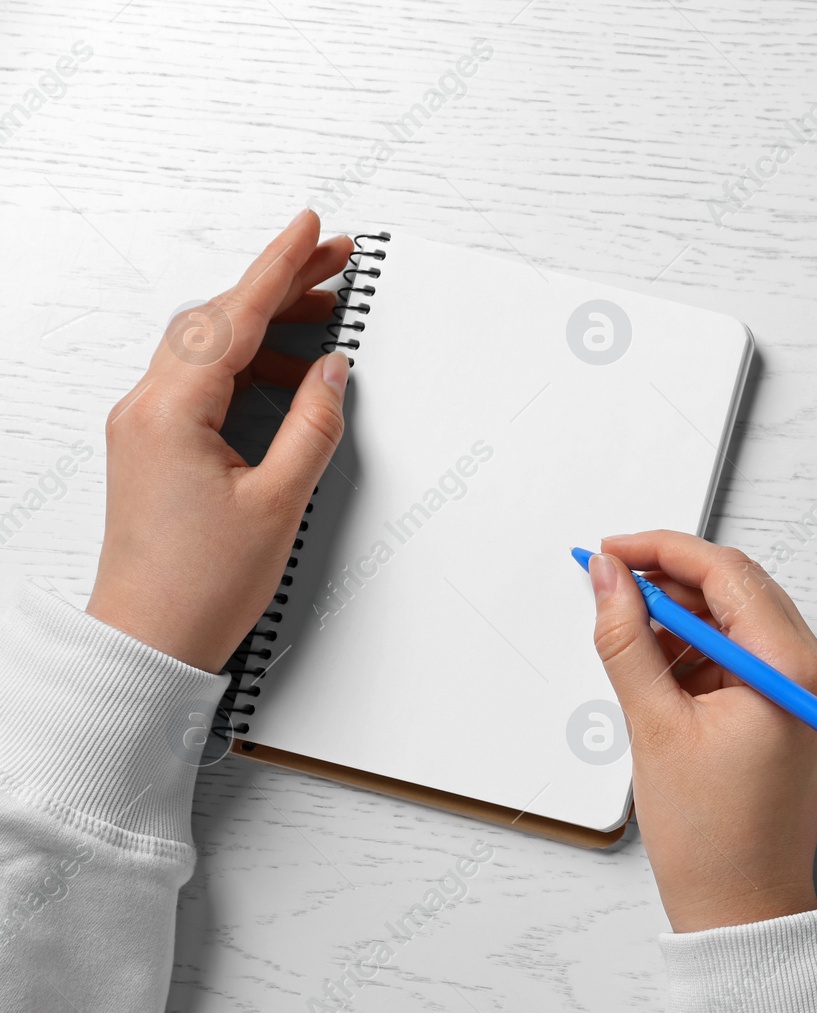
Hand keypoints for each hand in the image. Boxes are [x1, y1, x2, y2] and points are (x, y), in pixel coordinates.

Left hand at [87, 210, 353, 672]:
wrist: (147, 640)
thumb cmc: (199, 585)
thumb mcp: (278, 500)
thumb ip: (312, 424)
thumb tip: (333, 370)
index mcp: (169, 411)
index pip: (232, 317)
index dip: (278, 266)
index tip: (309, 228)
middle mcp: (145, 408)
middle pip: (216, 321)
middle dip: (278, 286)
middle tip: (334, 263)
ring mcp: (144, 425)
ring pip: (208, 348)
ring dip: (266, 326)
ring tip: (325, 319)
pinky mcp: (153, 445)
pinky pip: (201, 381)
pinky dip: (247, 364)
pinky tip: (288, 374)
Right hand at [586, 531, 816, 932]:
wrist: (744, 909)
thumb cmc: (711, 838)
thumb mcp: (653, 725)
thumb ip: (626, 638)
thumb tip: (606, 575)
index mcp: (793, 671)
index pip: (729, 573)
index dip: (663, 551)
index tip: (612, 550)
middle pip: (740, 588)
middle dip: (670, 581)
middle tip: (610, 584)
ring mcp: (811, 691)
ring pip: (741, 618)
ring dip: (684, 617)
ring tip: (630, 642)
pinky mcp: (797, 708)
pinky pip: (746, 654)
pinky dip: (701, 650)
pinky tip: (660, 669)